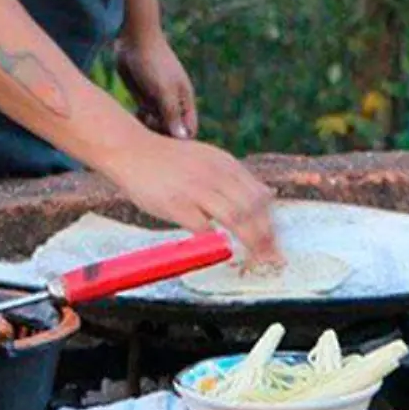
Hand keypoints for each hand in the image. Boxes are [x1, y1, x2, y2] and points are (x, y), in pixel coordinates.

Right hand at [101, 132, 281, 268]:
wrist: (132, 150)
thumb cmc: (168, 161)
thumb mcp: (207, 159)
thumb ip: (232, 178)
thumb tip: (266, 195)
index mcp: (225, 164)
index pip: (259, 195)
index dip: (271, 221)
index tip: (276, 242)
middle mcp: (215, 174)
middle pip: (252, 208)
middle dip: (266, 235)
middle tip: (272, 257)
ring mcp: (196, 188)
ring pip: (235, 217)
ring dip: (249, 241)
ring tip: (256, 258)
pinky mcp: (177, 204)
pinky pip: (203, 229)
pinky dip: (215, 242)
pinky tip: (219, 252)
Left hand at [115, 36, 197, 139]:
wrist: (134, 39)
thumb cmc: (152, 62)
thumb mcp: (162, 90)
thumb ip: (171, 113)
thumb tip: (182, 138)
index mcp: (185, 100)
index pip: (189, 130)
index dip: (179, 138)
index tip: (163, 132)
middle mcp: (173, 102)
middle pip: (172, 130)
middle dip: (161, 132)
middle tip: (150, 121)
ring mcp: (158, 100)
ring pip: (157, 124)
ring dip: (150, 126)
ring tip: (142, 115)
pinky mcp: (143, 96)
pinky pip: (145, 116)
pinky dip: (141, 119)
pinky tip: (137, 112)